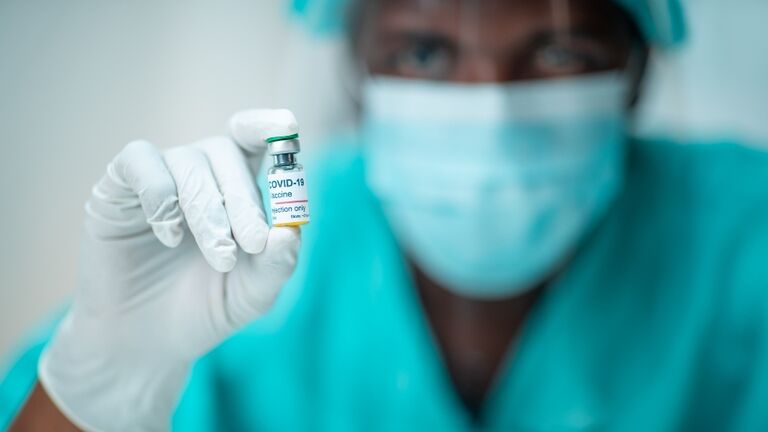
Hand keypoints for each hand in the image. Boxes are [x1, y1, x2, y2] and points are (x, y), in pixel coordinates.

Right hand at [38, 109, 301, 430]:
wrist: (144, 345)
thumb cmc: (204, 311)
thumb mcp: (252, 294)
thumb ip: (277, 264)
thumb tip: (291, 231)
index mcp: (237, 189)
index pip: (254, 140)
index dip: (268, 126)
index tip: (287, 126)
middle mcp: (199, 174)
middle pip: (226, 151)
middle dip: (244, 197)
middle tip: (253, 243)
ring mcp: (158, 177)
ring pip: (188, 161)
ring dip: (208, 208)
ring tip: (220, 258)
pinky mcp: (117, 189)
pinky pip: (140, 162)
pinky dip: (161, 194)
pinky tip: (170, 237)